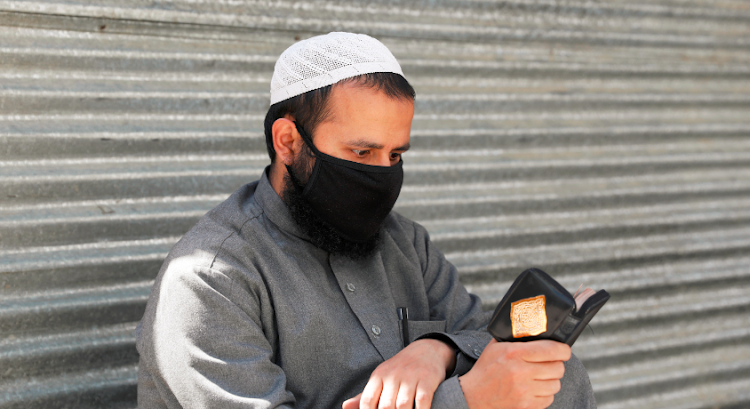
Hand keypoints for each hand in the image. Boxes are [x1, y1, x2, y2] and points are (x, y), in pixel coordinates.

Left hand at [342, 338, 456, 408]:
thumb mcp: (381, 378)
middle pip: (385, 406)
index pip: (367, 400)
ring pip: (402, 405)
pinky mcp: (427, 380)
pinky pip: (422, 401)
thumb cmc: (400, 370)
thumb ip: (365, 395)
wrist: (426, 350)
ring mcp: (411, 377)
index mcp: (379, 376)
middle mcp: (393, 375)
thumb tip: (345, 407)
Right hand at [459, 339, 569, 408]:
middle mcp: (521, 371)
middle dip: (557, 364)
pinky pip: (549, 399)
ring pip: (555, 384)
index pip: (551, 350)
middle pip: (557, 368)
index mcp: (514, 353)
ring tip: (541, 376)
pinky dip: (545, 394)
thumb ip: (514, 338)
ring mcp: (524, 390)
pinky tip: (536, 388)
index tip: (564, 350)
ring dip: (551, 380)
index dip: (564, 350)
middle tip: (551, 363)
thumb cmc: (485, 369)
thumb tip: (534, 329)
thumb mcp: (495, 347)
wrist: (471, 396)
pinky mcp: (526, 405)